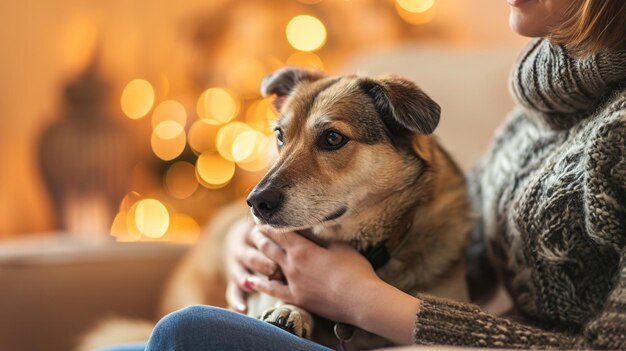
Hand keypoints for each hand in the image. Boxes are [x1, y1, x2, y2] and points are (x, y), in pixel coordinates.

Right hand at [223, 220, 278, 312]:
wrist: (242, 241)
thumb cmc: (266, 236)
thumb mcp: (269, 228)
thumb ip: (284, 230)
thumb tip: (308, 223)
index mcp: (252, 235)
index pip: (259, 237)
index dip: (270, 242)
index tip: (285, 248)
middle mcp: (242, 251)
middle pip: (251, 257)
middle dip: (263, 262)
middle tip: (275, 267)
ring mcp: (236, 267)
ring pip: (240, 274)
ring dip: (246, 280)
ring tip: (252, 285)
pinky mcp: (234, 281)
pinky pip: (233, 292)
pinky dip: (237, 301)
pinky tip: (243, 310)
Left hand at [245, 230, 381, 324]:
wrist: (360, 299)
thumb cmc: (354, 270)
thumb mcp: (339, 246)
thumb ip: (319, 236)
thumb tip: (307, 226)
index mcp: (302, 248)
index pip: (280, 231)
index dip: (268, 222)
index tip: (261, 215)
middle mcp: (292, 264)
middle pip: (269, 245)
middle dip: (260, 234)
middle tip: (254, 227)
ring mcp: (292, 283)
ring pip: (268, 265)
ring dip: (259, 253)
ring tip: (253, 244)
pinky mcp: (297, 299)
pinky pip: (273, 291)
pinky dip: (261, 285)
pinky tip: (252, 281)